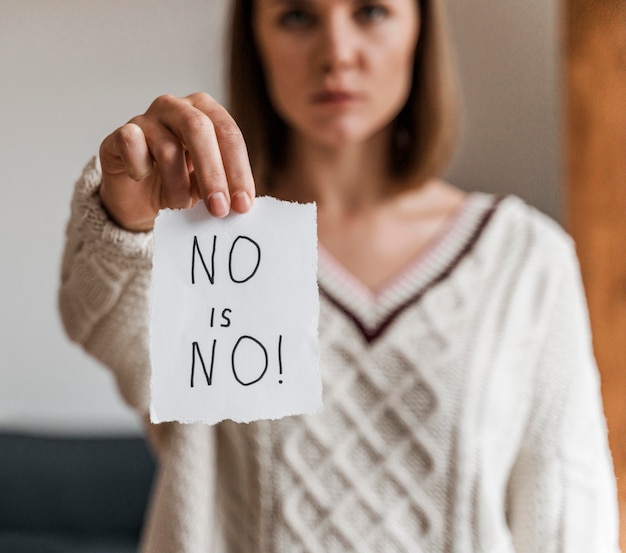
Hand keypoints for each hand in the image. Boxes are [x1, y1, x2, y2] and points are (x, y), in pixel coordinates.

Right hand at [98, 93, 254, 231]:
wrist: (138, 198)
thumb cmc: (179, 185)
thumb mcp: (208, 187)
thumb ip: (225, 187)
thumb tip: (242, 203)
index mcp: (207, 113)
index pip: (228, 134)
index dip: (238, 171)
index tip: (242, 205)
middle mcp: (177, 108)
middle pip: (199, 129)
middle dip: (213, 174)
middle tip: (219, 209)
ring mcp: (146, 119)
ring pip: (167, 148)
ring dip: (178, 186)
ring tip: (181, 205)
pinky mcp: (120, 135)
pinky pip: (131, 145)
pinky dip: (141, 168)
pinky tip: (143, 178)